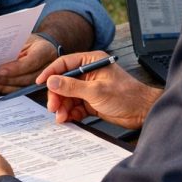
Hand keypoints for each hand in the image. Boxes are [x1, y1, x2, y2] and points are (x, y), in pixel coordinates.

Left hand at [0, 35, 56, 92]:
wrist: (39, 46)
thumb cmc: (30, 41)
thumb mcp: (23, 38)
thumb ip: (14, 48)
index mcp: (46, 50)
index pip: (32, 62)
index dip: (16, 68)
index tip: (1, 70)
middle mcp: (47, 66)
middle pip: (28, 78)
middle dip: (8, 79)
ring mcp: (43, 78)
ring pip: (24, 86)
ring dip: (5, 85)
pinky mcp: (35, 85)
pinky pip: (20, 90)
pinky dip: (6, 89)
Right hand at [39, 51, 160, 129]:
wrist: (142, 112)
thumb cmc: (127, 95)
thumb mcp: (96, 91)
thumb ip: (72, 86)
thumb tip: (52, 80)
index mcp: (91, 61)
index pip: (65, 64)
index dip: (51, 73)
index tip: (40, 82)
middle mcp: (89, 73)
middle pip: (64, 82)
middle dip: (57, 95)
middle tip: (54, 107)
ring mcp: (90, 88)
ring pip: (68, 96)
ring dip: (63, 107)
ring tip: (62, 117)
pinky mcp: (92, 102)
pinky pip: (75, 106)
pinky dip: (71, 113)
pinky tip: (69, 119)